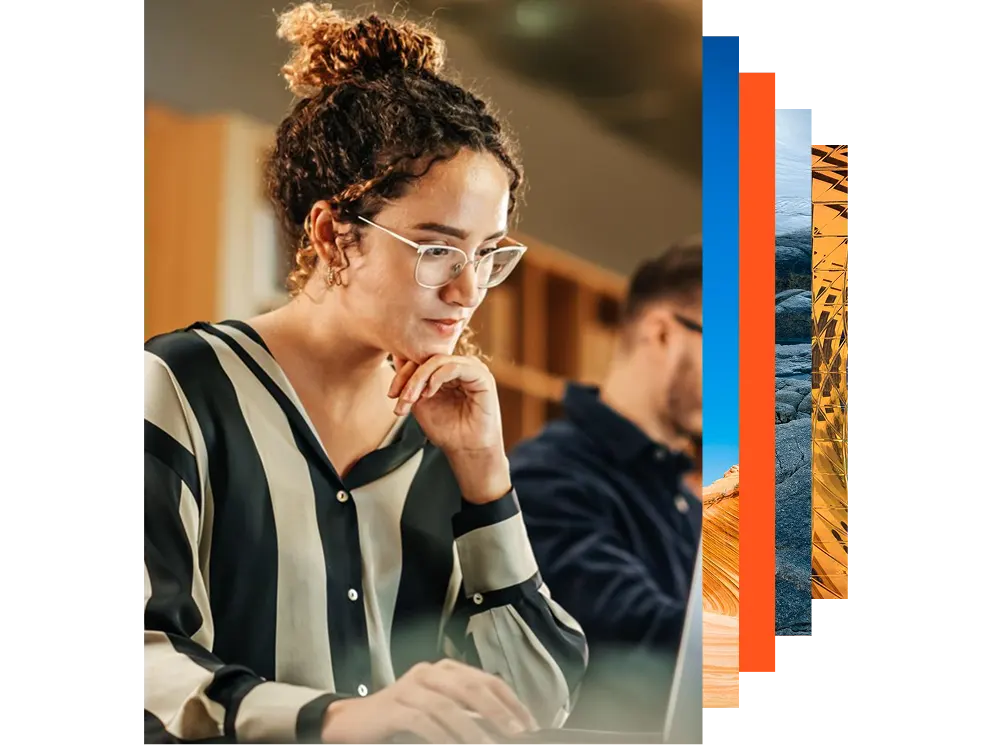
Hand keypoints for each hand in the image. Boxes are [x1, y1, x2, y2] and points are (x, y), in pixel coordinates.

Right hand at [321, 659, 538, 744]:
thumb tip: (505, 729)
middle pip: (471, 687)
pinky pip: (422, 721)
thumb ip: (467, 716)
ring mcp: (409, 687)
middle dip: (499, 712)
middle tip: (518, 734)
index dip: (511, 702)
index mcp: (445, 671)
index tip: (531, 725)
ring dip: (473, 730)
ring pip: (448, 706)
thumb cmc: (400, 720)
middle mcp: (429, 673)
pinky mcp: (393, 707)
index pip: (487, 680)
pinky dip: (442, 736)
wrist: (352, 723)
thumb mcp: (439, 714)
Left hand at [388, 355, 510, 502]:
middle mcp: (460, 366)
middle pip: (428, 358)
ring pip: (438, 360)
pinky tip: (429, 393)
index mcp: (447, 371)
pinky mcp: (482, 376)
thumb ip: (411, 383)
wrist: (466, 450)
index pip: (422, 360)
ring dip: (419, 378)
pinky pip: (454, 367)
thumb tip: (396, 358)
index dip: (403, 374)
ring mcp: (472, 369)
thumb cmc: (447, 430)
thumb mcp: (420, 403)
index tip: (392, 395)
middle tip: (400, 398)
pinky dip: (437, 377)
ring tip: (411, 398)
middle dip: (409, 377)